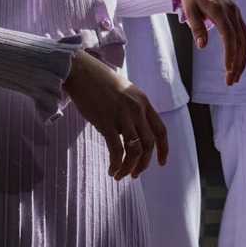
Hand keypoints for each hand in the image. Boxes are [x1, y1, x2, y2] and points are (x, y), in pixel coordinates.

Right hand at [63, 50, 168, 179]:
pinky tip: (111, 170)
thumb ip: (133, 110)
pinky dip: (116, 164)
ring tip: (120, 175)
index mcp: (144, 102)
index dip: (163, 149)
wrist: (82, 72)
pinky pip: (117, 149)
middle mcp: (137, 109)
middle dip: (144, 163)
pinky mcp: (106, 121)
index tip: (161, 163)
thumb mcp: (126, 93)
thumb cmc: (101, 83)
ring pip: (135, 149)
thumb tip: (133, 132)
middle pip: (149, 143)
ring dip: (129, 167)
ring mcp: (122, 115)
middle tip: (135, 174)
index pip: (161, 130)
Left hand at [177, 0, 245, 84]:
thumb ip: (197, 27)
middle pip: (240, 41)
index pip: (229, 36)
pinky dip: (244, 49)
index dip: (230, 54)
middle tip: (232, 81)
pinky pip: (244, 34)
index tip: (228, 70)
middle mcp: (232, 11)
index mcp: (219, 10)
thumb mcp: (189, 9)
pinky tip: (240, 61)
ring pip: (245, 39)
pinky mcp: (237, 14)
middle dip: (238, 63)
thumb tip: (202, 46)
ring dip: (243, 59)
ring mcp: (236, 12)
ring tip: (236, 76)